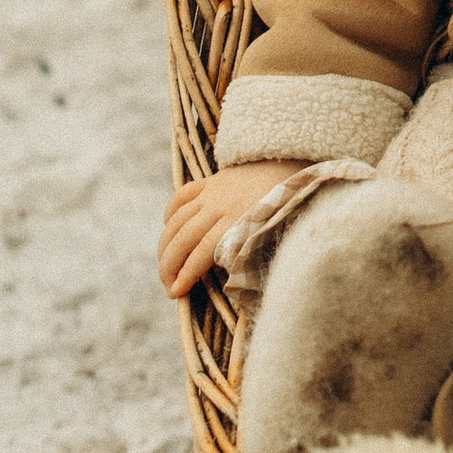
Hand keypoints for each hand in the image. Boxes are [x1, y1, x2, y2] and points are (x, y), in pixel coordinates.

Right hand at [160, 161, 292, 295]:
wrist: (289, 160)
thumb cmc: (288, 203)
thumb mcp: (276, 230)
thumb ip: (252, 252)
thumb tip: (232, 283)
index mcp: (240, 218)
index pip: (203, 251)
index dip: (186, 274)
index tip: (176, 293)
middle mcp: (221, 204)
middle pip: (184, 238)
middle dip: (169, 265)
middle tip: (167, 286)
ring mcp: (212, 191)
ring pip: (177, 220)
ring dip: (165, 246)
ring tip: (164, 267)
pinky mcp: (209, 181)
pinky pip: (181, 197)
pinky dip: (170, 214)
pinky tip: (168, 230)